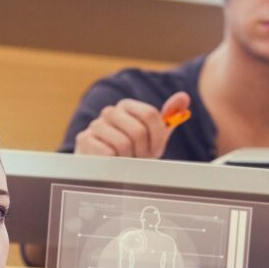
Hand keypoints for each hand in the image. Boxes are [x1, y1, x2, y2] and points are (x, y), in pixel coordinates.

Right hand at [72, 91, 189, 158]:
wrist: (107, 171)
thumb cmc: (132, 152)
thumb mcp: (154, 136)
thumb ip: (168, 117)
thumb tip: (184, 97)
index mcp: (127, 106)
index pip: (150, 115)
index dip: (157, 137)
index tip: (155, 150)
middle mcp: (110, 112)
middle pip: (138, 130)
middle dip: (142, 150)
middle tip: (138, 158)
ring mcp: (95, 125)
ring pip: (123, 143)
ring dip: (127, 159)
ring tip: (124, 161)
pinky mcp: (84, 140)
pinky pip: (108, 153)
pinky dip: (113, 164)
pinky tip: (111, 164)